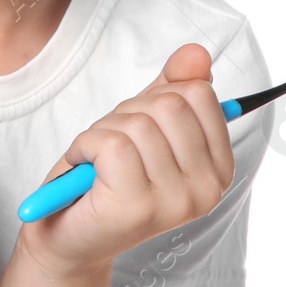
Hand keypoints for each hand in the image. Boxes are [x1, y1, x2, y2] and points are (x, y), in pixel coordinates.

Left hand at [19, 44, 233, 276]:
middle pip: (168, 104)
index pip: (198, 93)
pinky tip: (84, 170)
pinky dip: (85, 146)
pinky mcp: (138, 208)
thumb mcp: (143, 125)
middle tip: (110, 148)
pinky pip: (111, 144)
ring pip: (137, 124)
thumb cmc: (104, 176)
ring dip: (102, 132)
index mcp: (219, 168)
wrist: (66, 234)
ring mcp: (176, 202)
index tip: (137, 129)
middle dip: (126, 114)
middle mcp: (208, 190)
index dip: (154, 99)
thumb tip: (196, 53)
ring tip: (97, 163)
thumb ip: (173, 89)